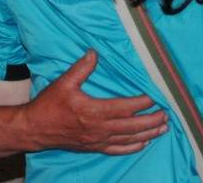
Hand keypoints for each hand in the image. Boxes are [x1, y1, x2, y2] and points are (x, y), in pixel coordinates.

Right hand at [22, 49, 166, 154]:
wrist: (36, 129)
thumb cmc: (49, 105)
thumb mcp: (64, 83)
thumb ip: (81, 68)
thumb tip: (94, 53)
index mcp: (94, 111)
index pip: (125, 107)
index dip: (142, 102)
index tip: (155, 96)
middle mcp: (100, 128)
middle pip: (133, 125)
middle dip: (152, 120)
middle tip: (167, 114)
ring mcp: (98, 140)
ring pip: (129, 138)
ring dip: (148, 133)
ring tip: (163, 128)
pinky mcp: (94, 147)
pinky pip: (118, 149)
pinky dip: (133, 147)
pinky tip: (143, 143)